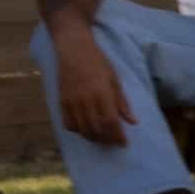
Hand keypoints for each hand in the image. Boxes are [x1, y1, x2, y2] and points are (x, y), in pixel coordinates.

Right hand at [44, 11, 118, 137]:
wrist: (73, 50)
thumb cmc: (98, 62)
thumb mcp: (114, 79)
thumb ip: (122, 102)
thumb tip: (133, 122)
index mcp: (102, 94)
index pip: (111, 122)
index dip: (118, 136)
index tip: (124, 143)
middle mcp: (86, 101)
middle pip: (97, 129)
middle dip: (107, 140)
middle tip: (114, 143)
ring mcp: (72, 102)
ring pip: (83, 130)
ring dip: (94, 138)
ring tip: (102, 139)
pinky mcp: (62, 102)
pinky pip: (68, 124)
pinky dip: (78, 131)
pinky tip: (85, 130)